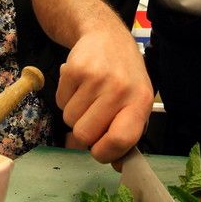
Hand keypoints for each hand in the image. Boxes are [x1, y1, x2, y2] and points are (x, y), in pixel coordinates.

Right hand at [54, 29, 153, 162]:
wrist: (107, 36)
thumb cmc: (123, 76)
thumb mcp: (135, 102)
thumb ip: (127, 133)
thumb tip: (116, 165)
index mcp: (140, 102)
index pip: (121, 140)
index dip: (105, 153)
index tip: (99, 150)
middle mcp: (120, 89)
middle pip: (86, 135)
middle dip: (85, 133)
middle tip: (92, 117)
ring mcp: (96, 78)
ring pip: (70, 120)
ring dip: (75, 114)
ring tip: (88, 97)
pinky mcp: (75, 69)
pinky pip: (60, 102)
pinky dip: (65, 99)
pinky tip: (79, 85)